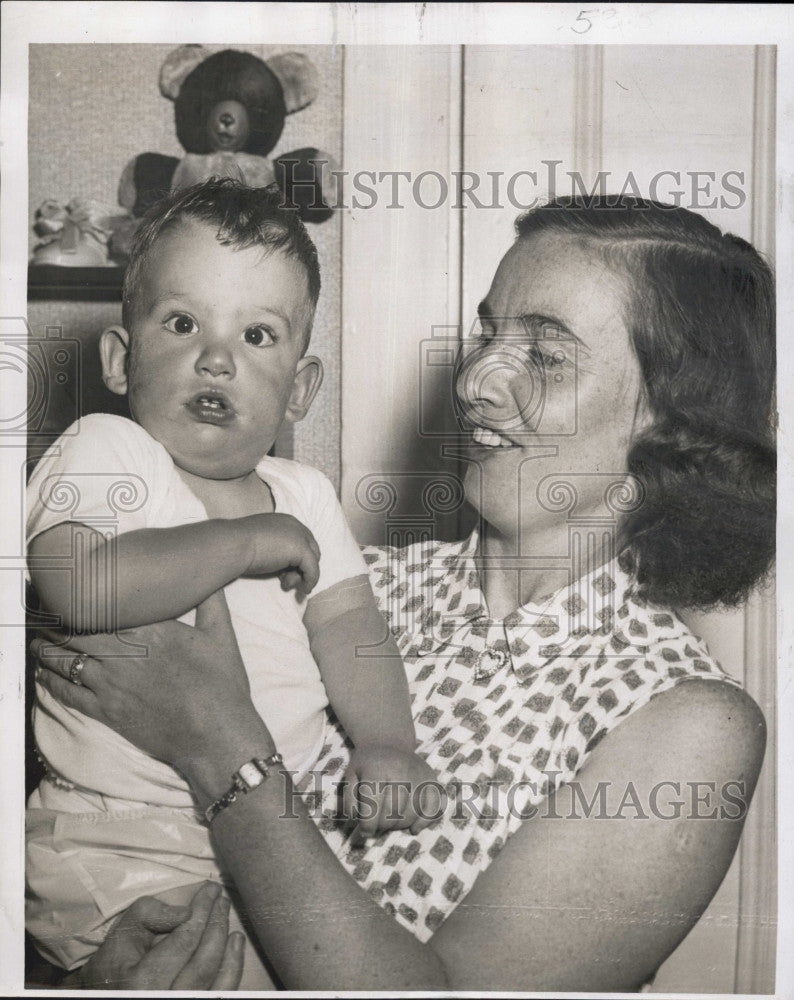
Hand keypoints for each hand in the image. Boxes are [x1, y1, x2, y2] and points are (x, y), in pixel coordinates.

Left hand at [30, 591, 272, 786]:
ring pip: (65, 659)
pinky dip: (50, 680)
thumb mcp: (222, 636)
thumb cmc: (222, 686)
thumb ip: (212, 602)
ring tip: (38, 639)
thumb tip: (212, 576)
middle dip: (56, 620)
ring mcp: (112, 683)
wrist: (215, 735)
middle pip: (75, 630)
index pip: (104, 606)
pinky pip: (67, 692)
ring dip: (46, 647)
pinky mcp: (107, 710)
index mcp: (152, 629)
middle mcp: (125, 653)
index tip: (74, 589)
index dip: (83, 597)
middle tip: (45, 612)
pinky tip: (43, 672)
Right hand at [63, 882, 242, 989]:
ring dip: (228, 945)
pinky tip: (235, 944)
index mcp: (142, 983)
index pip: (184, 941)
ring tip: (227, 916)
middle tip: (221, 899)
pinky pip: (220, 994)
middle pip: (203, 963)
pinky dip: (232, 969)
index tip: (211, 889)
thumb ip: (149, 914)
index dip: (202, 911)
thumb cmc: (115, 964)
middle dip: (217, 925)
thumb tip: (185, 911)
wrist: (110, 996)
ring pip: (216, 983)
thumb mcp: (122, 933)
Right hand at [243, 513, 320, 593]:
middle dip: (300, 568)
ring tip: (284, 584)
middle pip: (310, 551)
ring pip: (312, 561)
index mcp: (284, 521)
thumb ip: (274, 550)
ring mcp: (300, 536)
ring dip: (301, 576)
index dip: (295, 560)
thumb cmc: (238, 545)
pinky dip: (310, 581)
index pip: (300, 542)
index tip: (284, 573)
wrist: (232, 545)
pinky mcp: (301, 549)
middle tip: (285, 582)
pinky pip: (313, 569)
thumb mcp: (259, 544)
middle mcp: (295, 525)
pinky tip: (304, 590)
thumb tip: (283, 567)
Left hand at [341, 746, 445, 837]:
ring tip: (391, 822)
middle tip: (377, 825)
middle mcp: (401, 771)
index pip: (373, 806)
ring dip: (400, 826)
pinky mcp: (431, 780)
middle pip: (393, 813)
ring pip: (412, 814)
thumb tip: (358, 821)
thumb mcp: (351, 776)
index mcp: (377, 769)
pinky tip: (413, 828)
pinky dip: (424, 822)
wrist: (388, 741)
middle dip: (383, 826)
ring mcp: (418, 775)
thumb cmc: (367, 763)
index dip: (368, 825)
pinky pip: (433, 807)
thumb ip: (350, 800)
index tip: (365, 833)